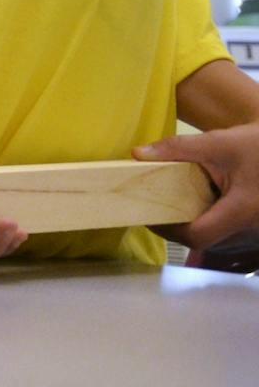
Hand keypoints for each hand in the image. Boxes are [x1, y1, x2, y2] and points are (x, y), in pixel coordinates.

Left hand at [137, 121, 258, 252]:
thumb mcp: (219, 142)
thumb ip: (178, 148)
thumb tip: (138, 153)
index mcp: (243, 212)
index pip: (197, 236)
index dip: (168, 229)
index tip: (150, 213)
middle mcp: (253, 232)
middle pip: (205, 241)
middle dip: (180, 226)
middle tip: (161, 206)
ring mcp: (258, 237)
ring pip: (219, 244)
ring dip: (198, 227)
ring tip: (183, 204)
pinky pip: (232, 239)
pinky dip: (215, 227)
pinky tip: (208, 207)